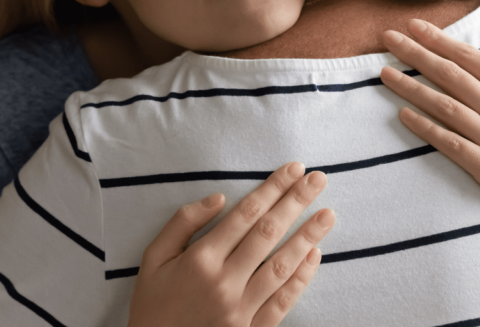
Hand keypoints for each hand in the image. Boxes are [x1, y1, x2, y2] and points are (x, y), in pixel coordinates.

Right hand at [127, 162, 334, 326]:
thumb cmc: (152, 305)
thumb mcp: (153, 258)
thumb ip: (183, 223)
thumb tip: (219, 197)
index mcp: (200, 259)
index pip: (245, 214)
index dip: (272, 189)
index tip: (293, 170)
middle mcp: (224, 282)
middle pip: (268, 233)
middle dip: (296, 203)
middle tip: (319, 179)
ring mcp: (240, 310)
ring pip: (282, 266)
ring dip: (308, 237)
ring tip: (328, 214)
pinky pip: (282, 302)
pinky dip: (301, 278)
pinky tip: (314, 255)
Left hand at [379, 19, 479, 326]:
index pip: (470, 58)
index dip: (439, 40)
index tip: (413, 27)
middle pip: (450, 75)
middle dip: (415, 53)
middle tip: (387, 38)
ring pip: (443, 105)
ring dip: (410, 87)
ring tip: (384, 73)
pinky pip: (449, 143)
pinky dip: (424, 127)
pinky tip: (403, 115)